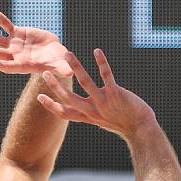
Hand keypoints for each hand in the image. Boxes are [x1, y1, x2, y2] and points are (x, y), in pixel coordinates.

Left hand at [0, 5, 72, 77]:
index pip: (9, 66)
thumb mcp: (60, 65)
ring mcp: (13, 44)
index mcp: (23, 65)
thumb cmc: (58, 62)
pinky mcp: (16, 33)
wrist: (54, 53)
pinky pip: (4, 23)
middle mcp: (14, 55)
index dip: (1, 65)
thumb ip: (62, 69)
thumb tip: (70, 73)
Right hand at [38, 49, 156, 138]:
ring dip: (75, 67)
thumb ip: (93, 112)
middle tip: (45, 73)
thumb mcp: (103, 120)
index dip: (51, 105)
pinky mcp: (116, 94)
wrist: (141, 128)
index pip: (64, 113)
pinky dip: (101, 62)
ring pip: (85, 83)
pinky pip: (106, 76)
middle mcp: (93, 110)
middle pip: (69, 98)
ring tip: (67, 54)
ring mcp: (104, 102)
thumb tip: (85, 108)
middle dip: (55, 86)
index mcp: (88, 117)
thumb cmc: (124, 123)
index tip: (39, 97)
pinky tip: (97, 51)